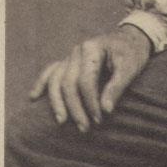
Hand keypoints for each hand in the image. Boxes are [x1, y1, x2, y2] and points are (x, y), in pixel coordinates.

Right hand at [28, 25, 151, 130]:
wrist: (132, 38)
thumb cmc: (133, 53)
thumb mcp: (130, 67)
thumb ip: (117, 87)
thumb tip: (106, 110)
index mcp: (92, 48)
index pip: (86, 81)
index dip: (90, 102)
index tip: (99, 119)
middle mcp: (77, 51)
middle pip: (68, 82)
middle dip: (75, 107)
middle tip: (84, 128)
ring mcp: (71, 55)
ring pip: (56, 79)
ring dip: (57, 102)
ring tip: (61, 121)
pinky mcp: (69, 61)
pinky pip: (50, 71)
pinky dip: (41, 83)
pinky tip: (33, 97)